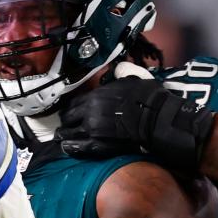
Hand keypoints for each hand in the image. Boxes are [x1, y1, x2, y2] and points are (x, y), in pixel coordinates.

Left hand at [57, 76, 212, 169]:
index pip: (73, 103)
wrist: (155, 118)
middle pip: (67, 119)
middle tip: (65, 125)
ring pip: (69, 134)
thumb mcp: (131, 79)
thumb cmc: (146, 98)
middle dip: (66, 122)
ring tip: (62, 137)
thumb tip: (118, 69)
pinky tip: (67, 147)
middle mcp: (89, 113)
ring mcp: (92, 130)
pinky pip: (78, 148)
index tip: (69, 112)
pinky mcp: (98, 146)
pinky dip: (70, 148)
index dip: (70, 108)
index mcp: (95, 96)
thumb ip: (119, 75)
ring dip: (65, 135)